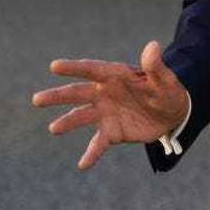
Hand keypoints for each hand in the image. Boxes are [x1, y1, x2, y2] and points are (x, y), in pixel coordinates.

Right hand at [32, 41, 189, 169]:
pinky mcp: (111, 132)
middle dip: (58, 96)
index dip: (74, 68)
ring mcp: (105, 113)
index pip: (91, 69)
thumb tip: (154, 45)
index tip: (55, 66)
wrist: (173, 113)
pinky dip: (91, 154)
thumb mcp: (165, 79)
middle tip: (37, 100)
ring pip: (81, 117)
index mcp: (115, 75)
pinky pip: (98, 144)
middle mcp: (104, 93)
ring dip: (67, 122)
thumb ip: (155, 66)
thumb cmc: (168, 90)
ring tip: (54, 129)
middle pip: (78, 93)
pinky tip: (83, 165)